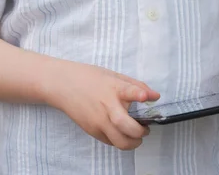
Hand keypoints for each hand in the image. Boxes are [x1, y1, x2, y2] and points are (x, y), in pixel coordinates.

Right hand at [45, 61, 159, 149]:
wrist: (63, 85)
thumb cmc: (91, 77)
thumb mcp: (114, 75)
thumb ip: (135, 85)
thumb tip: (155, 96)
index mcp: (113, 88)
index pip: (127, 90)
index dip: (138, 94)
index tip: (146, 97)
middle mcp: (106, 106)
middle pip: (125, 126)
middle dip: (140, 132)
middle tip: (145, 129)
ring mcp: (98, 121)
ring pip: (119, 141)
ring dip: (133, 143)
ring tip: (137, 136)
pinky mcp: (91, 130)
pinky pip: (110, 141)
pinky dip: (119, 140)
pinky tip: (121, 133)